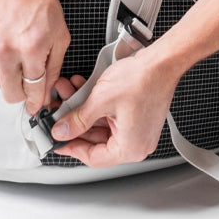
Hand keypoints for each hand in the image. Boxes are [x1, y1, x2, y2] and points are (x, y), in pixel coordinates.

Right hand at [0, 0, 69, 113]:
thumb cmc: (37, 2)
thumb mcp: (60, 35)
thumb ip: (54, 68)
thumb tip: (46, 93)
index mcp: (30, 49)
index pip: (33, 92)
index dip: (37, 100)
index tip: (37, 104)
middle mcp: (5, 52)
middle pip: (12, 96)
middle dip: (23, 91)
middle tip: (28, 76)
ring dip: (9, 75)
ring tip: (17, 52)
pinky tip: (5, 46)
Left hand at [50, 50, 178, 166]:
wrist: (161, 61)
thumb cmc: (142, 80)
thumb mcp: (101, 100)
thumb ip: (78, 119)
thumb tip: (62, 132)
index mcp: (130, 148)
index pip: (93, 157)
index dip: (71, 147)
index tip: (57, 140)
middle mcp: (136, 143)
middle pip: (96, 140)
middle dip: (74, 121)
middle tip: (58, 112)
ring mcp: (137, 129)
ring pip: (100, 125)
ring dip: (82, 109)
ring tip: (67, 93)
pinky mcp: (136, 115)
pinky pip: (110, 115)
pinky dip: (95, 104)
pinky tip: (81, 89)